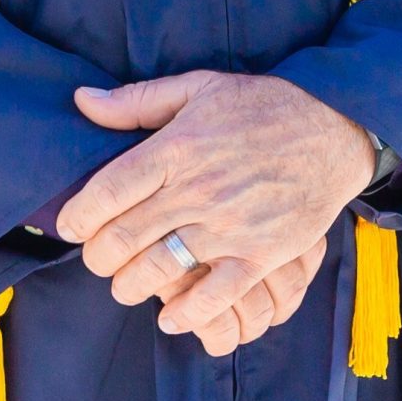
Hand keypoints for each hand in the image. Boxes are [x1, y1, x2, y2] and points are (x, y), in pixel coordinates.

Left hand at [56, 71, 374, 351]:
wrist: (332, 128)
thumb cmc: (261, 106)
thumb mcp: (198, 86)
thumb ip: (136, 99)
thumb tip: (81, 99)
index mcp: (178, 146)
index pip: (109, 190)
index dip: (79, 216)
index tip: (69, 226)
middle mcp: (199, 189)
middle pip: (125, 237)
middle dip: (98, 257)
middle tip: (97, 258)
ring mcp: (231, 226)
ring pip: (160, 270)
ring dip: (131, 286)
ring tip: (126, 283)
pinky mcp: (261, 254)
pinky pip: (214, 296)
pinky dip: (185, 313)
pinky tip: (169, 314)